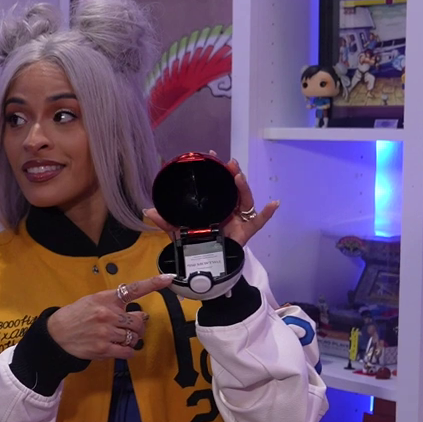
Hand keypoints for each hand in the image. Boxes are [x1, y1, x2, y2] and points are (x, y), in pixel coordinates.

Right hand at [47, 274, 173, 360]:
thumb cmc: (76, 316)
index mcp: (105, 298)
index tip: (168, 278)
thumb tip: (140, 315)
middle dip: (138, 326)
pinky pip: (128, 351)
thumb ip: (115, 304)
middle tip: (129, 327)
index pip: (133, 289)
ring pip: (134, 337)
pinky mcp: (104, 349)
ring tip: (119, 337)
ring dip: (131, 339)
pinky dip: (127, 351)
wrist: (56, 334)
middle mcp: (107, 314)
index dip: (153, 283)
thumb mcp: (92, 301)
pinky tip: (119, 348)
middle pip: (139, 321)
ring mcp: (106, 332)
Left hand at [144, 155, 277, 245]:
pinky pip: (259, 222)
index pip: (217, 184)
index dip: (215, 170)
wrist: (206, 266)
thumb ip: (166, 221)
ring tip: (239, 177)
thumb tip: (148, 210)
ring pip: (245, 200)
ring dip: (244, 187)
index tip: (210, 155)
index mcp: (214, 206)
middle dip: (232, 174)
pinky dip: (267, 213)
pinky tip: (274, 204)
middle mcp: (228, 209)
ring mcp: (239, 219)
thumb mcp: (179, 232)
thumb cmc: (197, 245)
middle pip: (233, 189)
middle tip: (229, 163)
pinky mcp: (246, 232)